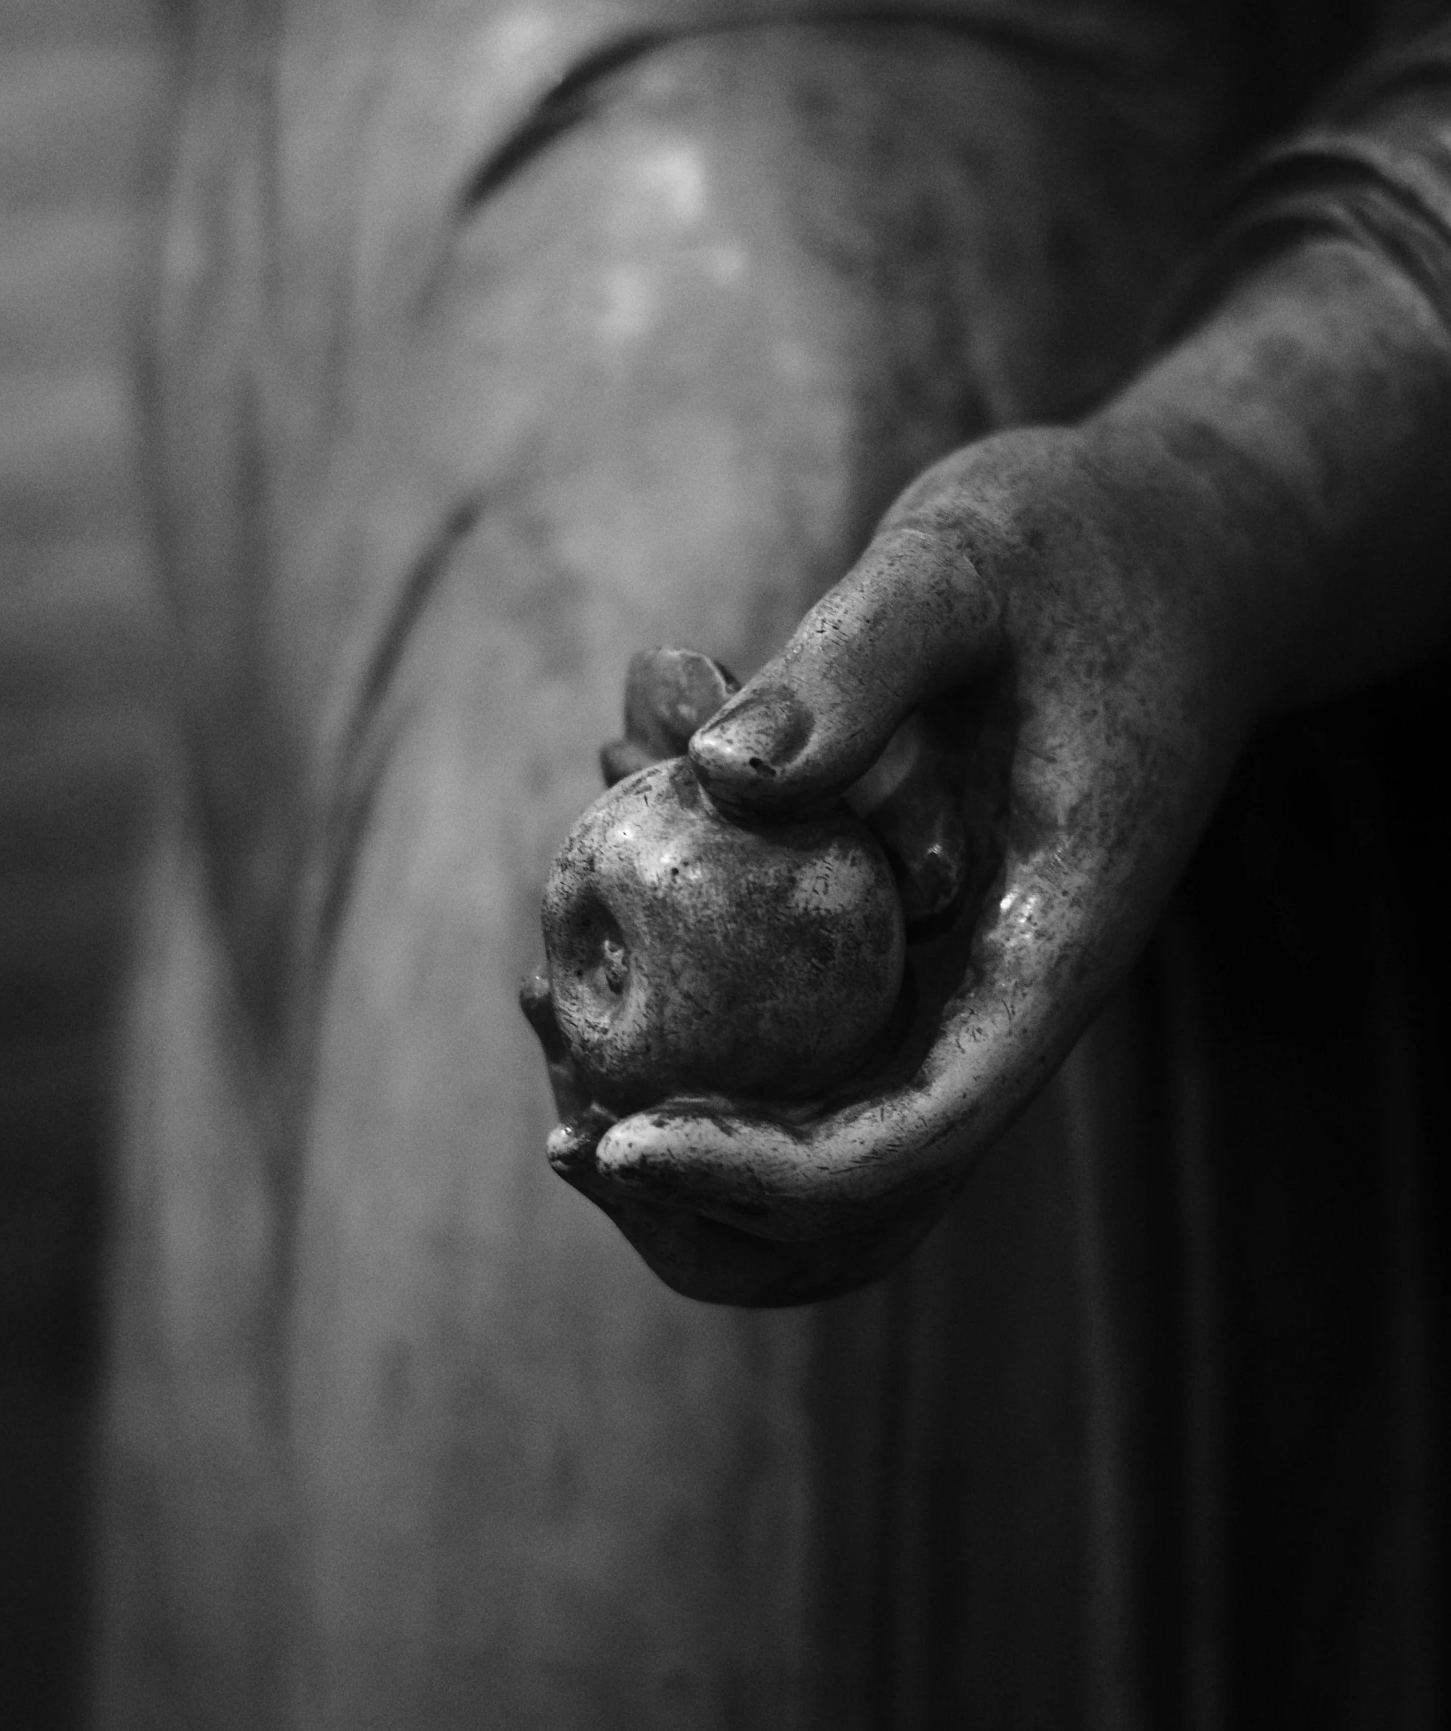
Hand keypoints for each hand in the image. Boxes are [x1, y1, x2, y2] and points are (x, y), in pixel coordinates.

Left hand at [527, 421, 1273, 1303]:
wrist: (1187, 544)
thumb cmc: (1089, 541)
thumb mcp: (966, 562)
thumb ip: (856, 663)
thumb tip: (718, 776)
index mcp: (1045, 950)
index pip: (912, 1134)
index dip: (763, 1171)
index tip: (622, 1141)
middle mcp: (1000, 990)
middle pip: (856, 1188)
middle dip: (698, 1185)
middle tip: (560, 1119)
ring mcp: (955, 969)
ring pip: (814, 1114)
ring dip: (677, 1092)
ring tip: (543, 999)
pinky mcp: (906, 925)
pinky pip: (791, 1008)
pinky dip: (683, 976)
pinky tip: (597, 867)